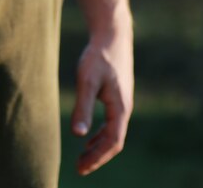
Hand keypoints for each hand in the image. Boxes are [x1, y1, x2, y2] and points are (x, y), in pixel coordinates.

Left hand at [71, 18, 133, 175]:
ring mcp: (122, 102)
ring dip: (98, 147)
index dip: (98, 157)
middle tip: (80, 168)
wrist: (112, 35)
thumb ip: (83, 107)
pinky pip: (111, 123)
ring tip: (83, 157)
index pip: (113, 142)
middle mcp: (125, 108)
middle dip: (97, 156)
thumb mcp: (87, 81)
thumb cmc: (98, 56)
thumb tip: (77, 134)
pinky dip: (100, 134)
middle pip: (114, 141)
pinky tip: (88, 136)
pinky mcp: (116, 96)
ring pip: (113, 132)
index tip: (82, 168)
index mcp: (120, 108)